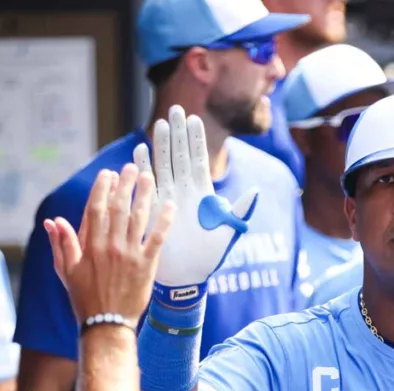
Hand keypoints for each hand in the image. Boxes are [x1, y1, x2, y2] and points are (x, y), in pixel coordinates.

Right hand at [44, 164, 173, 325]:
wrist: (107, 323)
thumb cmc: (84, 299)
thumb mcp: (66, 271)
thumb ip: (61, 244)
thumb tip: (53, 221)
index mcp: (90, 246)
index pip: (96, 209)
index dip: (102, 189)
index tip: (108, 175)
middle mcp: (110, 246)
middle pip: (119, 208)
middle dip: (125, 185)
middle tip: (132, 168)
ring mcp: (129, 255)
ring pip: (138, 218)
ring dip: (144, 195)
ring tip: (149, 178)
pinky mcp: (147, 265)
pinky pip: (157, 238)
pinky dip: (164, 221)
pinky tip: (170, 206)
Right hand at [133, 105, 257, 307]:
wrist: (186, 278)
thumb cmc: (209, 259)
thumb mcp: (228, 233)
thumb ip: (239, 211)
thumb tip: (254, 191)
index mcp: (203, 194)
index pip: (199, 160)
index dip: (196, 140)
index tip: (194, 118)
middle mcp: (185, 192)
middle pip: (180, 156)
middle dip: (178, 133)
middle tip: (175, 109)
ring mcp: (168, 199)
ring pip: (163, 166)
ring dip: (160, 145)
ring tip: (158, 124)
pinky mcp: (154, 210)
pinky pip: (147, 185)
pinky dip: (143, 168)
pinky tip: (139, 151)